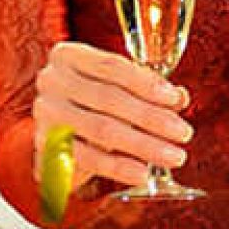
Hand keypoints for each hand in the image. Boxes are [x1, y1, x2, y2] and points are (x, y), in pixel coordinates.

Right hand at [33, 41, 191, 188]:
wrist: (57, 130)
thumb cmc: (92, 100)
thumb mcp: (116, 86)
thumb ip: (147, 88)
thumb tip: (180, 98)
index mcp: (68, 55)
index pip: (112, 66)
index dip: (147, 83)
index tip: (175, 100)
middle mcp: (51, 81)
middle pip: (109, 98)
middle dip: (152, 117)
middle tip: (183, 133)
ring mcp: (45, 115)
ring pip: (101, 129)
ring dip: (143, 144)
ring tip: (172, 156)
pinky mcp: (46, 148)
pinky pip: (87, 158)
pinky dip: (118, 167)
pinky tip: (142, 173)